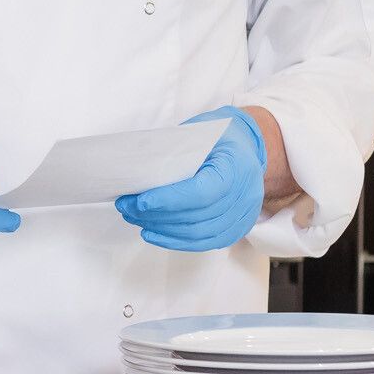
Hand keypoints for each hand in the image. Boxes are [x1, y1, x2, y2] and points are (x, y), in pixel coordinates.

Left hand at [115, 107, 266, 251]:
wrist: (246, 147)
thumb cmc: (219, 136)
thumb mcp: (198, 131)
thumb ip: (175, 152)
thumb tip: (136, 172)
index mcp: (236, 167)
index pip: (200, 193)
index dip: (168, 200)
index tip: (140, 201)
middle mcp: (244, 196)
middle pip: (195, 217)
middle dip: (155, 215)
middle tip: (127, 206)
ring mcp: (243, 216)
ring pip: (197, 234)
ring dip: (161, 229)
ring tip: (134, 218)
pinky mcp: (236, 229)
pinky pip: (204, 242)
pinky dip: (175, 241)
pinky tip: (153, 233)